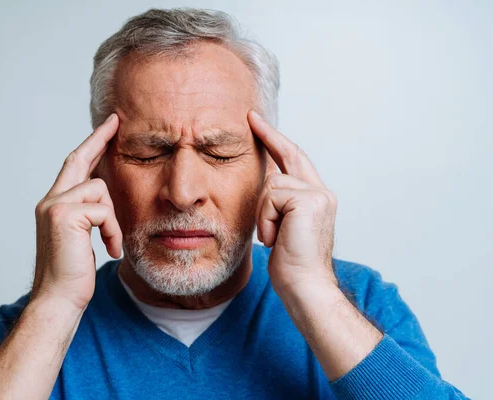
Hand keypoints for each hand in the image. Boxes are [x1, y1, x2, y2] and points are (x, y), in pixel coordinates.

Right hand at [31, 113, 122, 310]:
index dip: (91, 145)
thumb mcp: (83, 238)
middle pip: (78, 159)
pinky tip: (109, 250)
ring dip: (113, 220)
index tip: (107, 128)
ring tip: (111, 244)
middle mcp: (50, 200)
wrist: (60, 300)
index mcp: (55, 205)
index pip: (74, 166)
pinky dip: (112, 230)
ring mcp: (55, 205)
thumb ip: (89, 214)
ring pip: (100, 189)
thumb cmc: (74, 274)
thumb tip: (105, 196)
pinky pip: (104, 209)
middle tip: (116, 121)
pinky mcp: (65, 214)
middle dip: (99, 139)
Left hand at [248, 110, 337, 295]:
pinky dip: (265, 219)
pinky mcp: (310, 201)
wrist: (304, 287)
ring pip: (271, 184)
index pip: (295, 161)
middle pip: (290, 155)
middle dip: (269, 134)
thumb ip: (278, 205)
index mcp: (315, 199)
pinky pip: (271, 196)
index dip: (278, 141)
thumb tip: (263, 185)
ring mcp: (319, 195)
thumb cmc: (290, 265)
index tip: (259, 124)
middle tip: (251, 117)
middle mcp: (321, 193)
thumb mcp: (280, 227)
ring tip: (272, 236)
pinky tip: (274, 238)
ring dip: (263, 213)